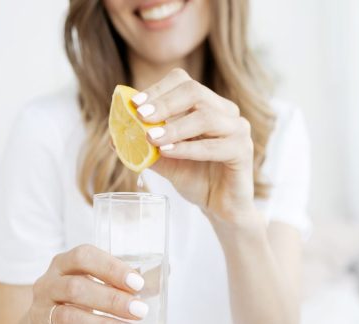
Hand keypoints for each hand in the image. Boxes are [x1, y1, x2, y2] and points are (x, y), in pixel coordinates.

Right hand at [26, 244, 148, 323]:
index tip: (137, 283)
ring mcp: (39, 313)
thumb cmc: (77, 300)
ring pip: (68, 317)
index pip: (83, 257)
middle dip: (111, 300)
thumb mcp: (94, 284)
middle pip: (75, 288)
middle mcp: (46, 285)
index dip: (110, 268)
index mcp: (62, 264)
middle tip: (140, 312)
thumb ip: (125, 280)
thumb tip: (167, 271)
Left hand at [133, 68, 255, 223]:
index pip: (182, 82)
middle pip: (194, 91)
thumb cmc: (196, 178)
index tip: (134, 104)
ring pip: (206, 116)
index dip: (157, 90)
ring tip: (152, 139)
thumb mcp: (165, 160)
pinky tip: (169, 152)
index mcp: (207, 105)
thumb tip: (114, 138)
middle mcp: (225, 111)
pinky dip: (188, 148)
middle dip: (163, 103)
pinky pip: (216, 145)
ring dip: (174, 127)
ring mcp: (238, 129)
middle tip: (141, 116)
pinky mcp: (244, 150)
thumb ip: (145, 147)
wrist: (220, 207)